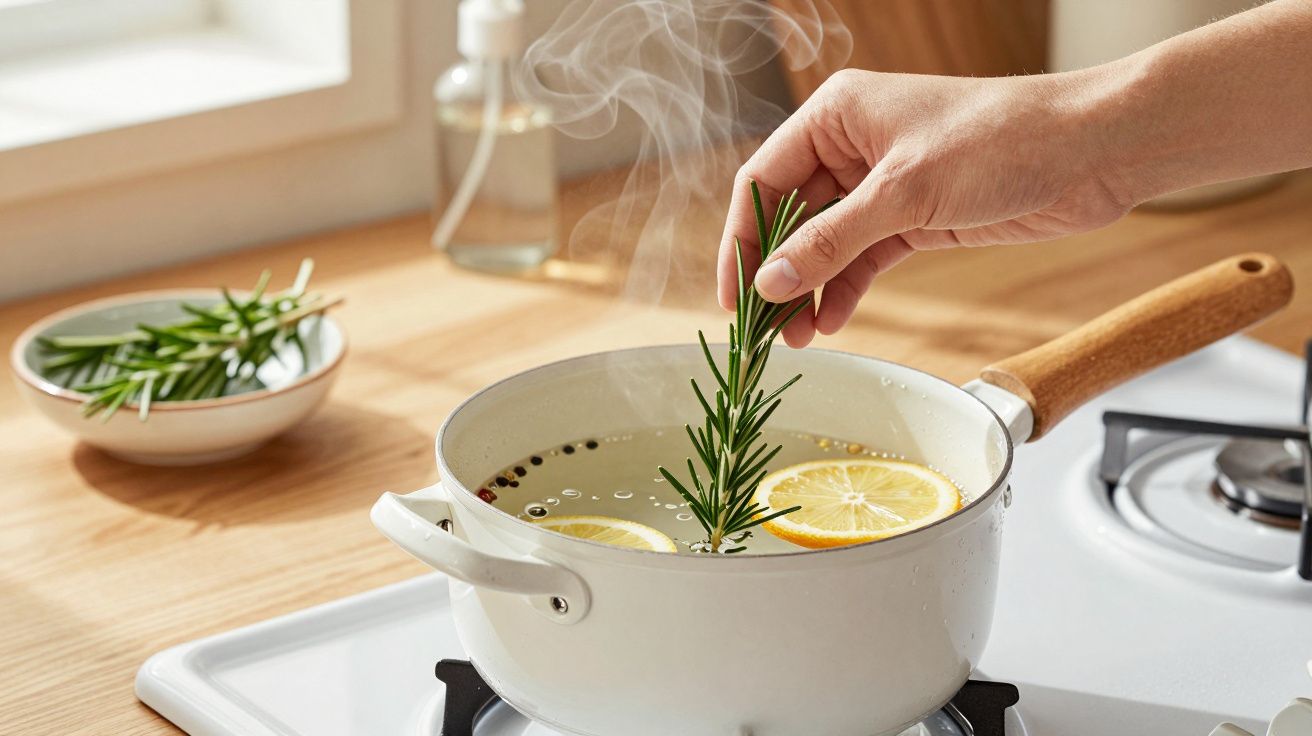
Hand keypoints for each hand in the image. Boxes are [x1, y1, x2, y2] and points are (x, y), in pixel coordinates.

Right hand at [718, 68, 1131, 347]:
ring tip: (797, 337)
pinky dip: (846, 288)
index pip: (763, 180)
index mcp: (837, 115)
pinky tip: (834, 321)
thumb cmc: (1003, 140)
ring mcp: (883, 184)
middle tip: (764, 327)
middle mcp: (852, 145)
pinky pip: (863, 257)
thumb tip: (771, 281)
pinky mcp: (914, 216)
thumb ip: (831, 240)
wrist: (1092, 150)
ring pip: (824, 243)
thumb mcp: (904, 193)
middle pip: (789, 216)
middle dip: (775, 273)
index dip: (742, 239)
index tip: (733, 294)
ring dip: (809, 289)